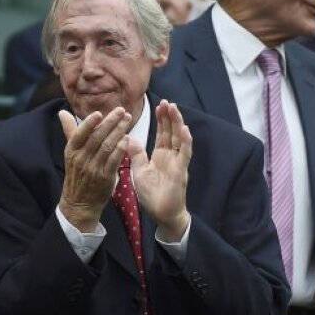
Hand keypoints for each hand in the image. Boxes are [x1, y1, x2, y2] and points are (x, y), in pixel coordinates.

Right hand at [57, 108, 131, 232]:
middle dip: (110, 122)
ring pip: (107, 147)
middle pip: (97, 138)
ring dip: (118, 132)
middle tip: (121, 111)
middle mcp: (81, 159)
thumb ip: (69, 131)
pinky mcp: (105, 178)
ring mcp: (93, 169)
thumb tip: (62, 112)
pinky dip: (120, 149)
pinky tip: (127, 139)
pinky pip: (114, 160)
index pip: (79, 134)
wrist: (79, 203)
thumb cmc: (76, 174)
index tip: (99, 113)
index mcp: (71, 151)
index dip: (89, 123)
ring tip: (127, 120)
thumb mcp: (70, 153)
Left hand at [129, 100, 191, 241]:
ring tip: (174, 108)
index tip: (159, 105)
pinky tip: (184, 130)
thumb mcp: (140, 171)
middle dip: (169, 117)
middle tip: (167, 101)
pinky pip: (184, 154)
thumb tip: (128, 138)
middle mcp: (171, 156)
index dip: (162, 120)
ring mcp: (177, 163)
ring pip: (179, 139)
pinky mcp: (181, 171)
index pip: (162, 133)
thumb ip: (136, 155)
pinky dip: (185, 142)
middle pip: (171, 132)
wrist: (161, 214)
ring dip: (177, 123)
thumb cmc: (152, 194)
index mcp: (160, 156)